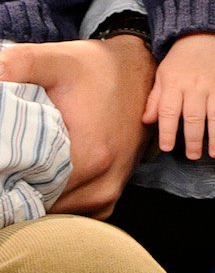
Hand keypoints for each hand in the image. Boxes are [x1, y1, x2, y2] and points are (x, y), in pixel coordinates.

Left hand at [0, 36, 152, 215]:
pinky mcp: (113, 191)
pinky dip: (58, 200)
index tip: (5, 161)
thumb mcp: (56, 60)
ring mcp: (111, 190)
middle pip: (41, 205)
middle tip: (11, 163)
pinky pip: (76, 211)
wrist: (142, 68)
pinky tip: (47, 177)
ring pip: (58, 212)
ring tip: (25, 170)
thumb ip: (17, 65)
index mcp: (89, 158)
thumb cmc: (98, 67)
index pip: (27, 192)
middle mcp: (104, 181)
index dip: (7, 179)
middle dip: (19, 189)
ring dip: (38, 196)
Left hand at [143, 33, 214, 159]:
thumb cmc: (181, 61)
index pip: (170, 112)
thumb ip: (155, 99)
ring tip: (214, 153)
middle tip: (193, 156)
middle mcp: (197, 86)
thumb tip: (146, 122)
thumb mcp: (162, 75)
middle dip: (193, 140)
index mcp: (176, 84)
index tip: (168, 148)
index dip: (168, 132)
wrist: (206, 36)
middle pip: (194, 117)